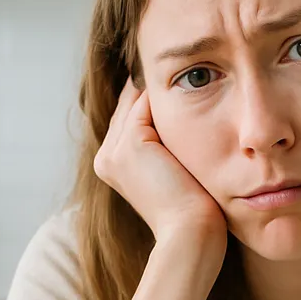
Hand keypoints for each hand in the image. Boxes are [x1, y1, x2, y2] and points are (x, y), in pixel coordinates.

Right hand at [93, 78, 225, 255]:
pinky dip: (164, 93)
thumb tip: (183, 113)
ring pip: (136, 100)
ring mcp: (115, 150)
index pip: (129, 117)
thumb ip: (168, 145)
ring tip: (184, 68)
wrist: (190, 234)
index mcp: (112, 166)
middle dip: (153, 86)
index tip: (179, 80)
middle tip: (181, 65)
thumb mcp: (175, 173)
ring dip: (160, 84)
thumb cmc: (193, 212)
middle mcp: (107, 157)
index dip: (153, 99)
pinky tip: (186, 81)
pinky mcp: (131, 144)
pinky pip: (145, 102)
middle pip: (129, 104)